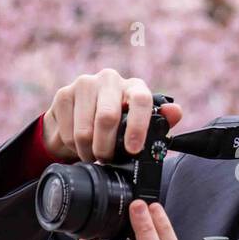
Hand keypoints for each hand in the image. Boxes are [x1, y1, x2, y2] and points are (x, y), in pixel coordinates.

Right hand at [43, 69, 182, 162]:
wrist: (79, 118)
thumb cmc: (117, 124)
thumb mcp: (140, 126)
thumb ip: (160, 122)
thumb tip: (175, 112)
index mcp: (134, 86)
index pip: (140, 99)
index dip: (137, 126)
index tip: (133, 149)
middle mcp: (110, 79)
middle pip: (107, 117)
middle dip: (106, 147)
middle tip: (106, 160)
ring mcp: (85, 84)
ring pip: (85, 129)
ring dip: (88, 151)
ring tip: (92, 155)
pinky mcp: (64, 94)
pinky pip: (68, 131)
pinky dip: (73, 146)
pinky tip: (78, 144)